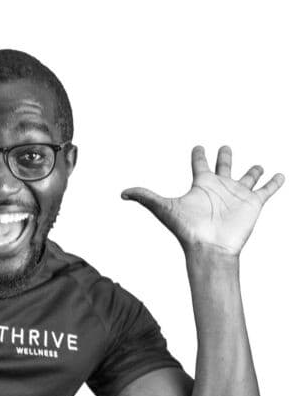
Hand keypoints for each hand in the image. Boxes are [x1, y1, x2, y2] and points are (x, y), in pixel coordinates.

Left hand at [121, 145, 283, 256]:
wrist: (209, 248)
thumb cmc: (187, 229)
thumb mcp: (164, 207)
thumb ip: (144, 197)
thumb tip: (121, 193)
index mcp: (201, 186)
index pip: (199, 165)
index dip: (199, 155)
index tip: (198, 147)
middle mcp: (220, 189)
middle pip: (223, 167)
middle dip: (225, 157)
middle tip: (225, 147)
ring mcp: (238, 196)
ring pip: (248, 178)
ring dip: (253, 171)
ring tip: (258, 166)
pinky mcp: (253, 204)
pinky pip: (267, 190)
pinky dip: (275, 183)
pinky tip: (280, 176)